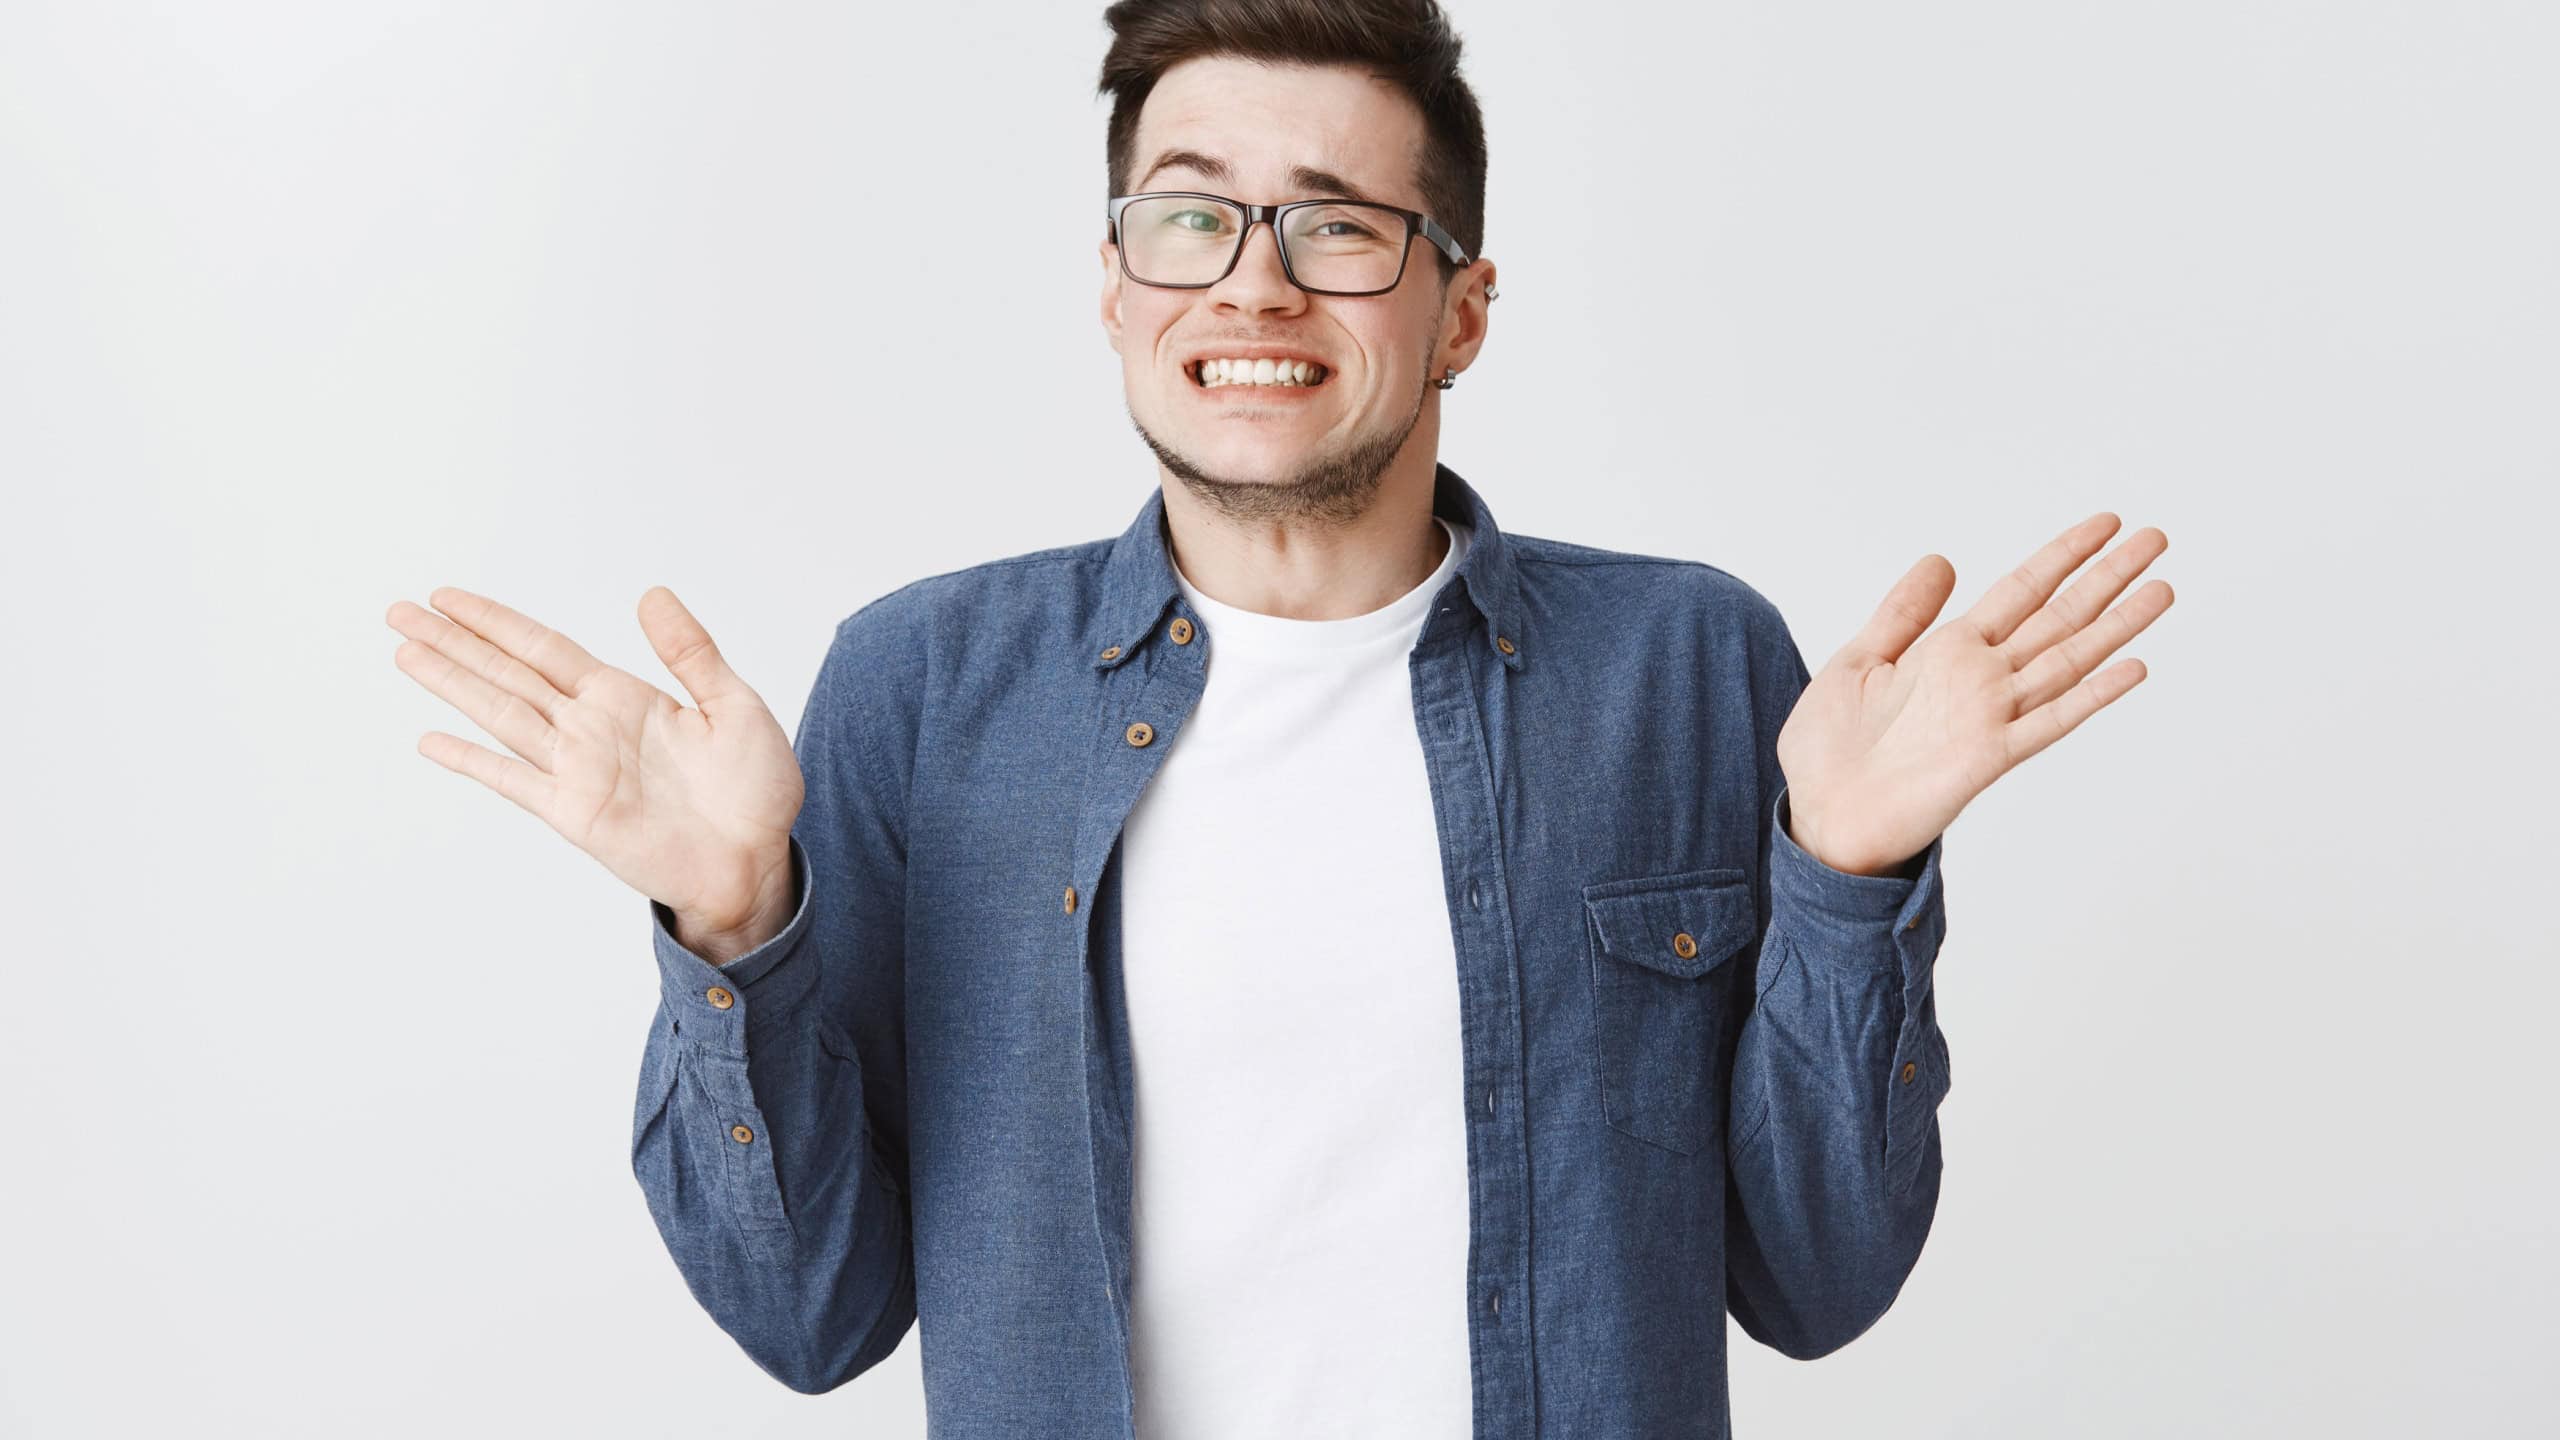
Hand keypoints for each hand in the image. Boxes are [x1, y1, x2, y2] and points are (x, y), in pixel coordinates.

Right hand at [386, 585, 803, 933]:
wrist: (756, 863)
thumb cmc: (754, 791)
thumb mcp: (734, 705)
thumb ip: (691, 652)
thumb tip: (652, 594)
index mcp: (624, 697)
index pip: (545, 648)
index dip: (497, 622)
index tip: (449, 598)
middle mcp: (589, 728)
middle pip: (507, 674)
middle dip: (454, 642)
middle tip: (399, 611)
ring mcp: (577, 770)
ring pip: (499, 714)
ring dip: (451, 684)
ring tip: (404, 652)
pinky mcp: (574, 813)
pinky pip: (512, 780)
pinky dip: (472, 761)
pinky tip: (430, 740)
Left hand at [1778, 513, 2173, 876]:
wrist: (1819, 815)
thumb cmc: (1828, 750)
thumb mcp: (1857, 660)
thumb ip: (1903, 614)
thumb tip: (1942, 560)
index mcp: (1948, 652)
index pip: (2021, 591)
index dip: (2063, 556)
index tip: (2105, 524)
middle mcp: (1980, 680)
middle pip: (2058, 618)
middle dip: (2107, 578)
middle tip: (2156, 538)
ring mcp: (1991, 717)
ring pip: (2068, 660)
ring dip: (2115, 626)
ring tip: (2161, 590)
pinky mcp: (1990, 757)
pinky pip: (2049, 722)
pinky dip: (2091, 696)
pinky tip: (2131, 668)